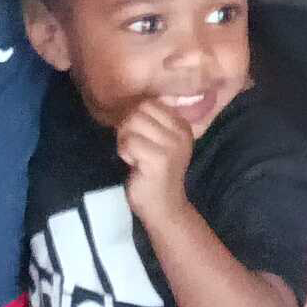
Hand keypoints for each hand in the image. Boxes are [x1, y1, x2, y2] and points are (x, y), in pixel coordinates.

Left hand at [118, 97, 196, 220]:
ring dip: (124, 140)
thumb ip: (150, 121)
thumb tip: (130, 100)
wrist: (164, 207)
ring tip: (134, 156)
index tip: (139, 137)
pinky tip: (134, 165)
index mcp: (182, 125)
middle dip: (127, 127)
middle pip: (139, 110)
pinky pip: (129, 142)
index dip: (135, 117)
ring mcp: (171, 146)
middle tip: (132, 147)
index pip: (149, 103)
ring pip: (132, 124)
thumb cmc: (155, 172)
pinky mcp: (158, 160)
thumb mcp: (160, 142)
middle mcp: (180, 133)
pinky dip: (124, 153)